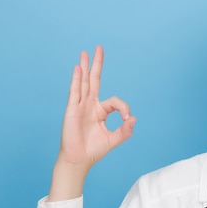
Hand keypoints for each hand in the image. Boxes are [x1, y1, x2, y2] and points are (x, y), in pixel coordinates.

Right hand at [49, 46, 135, 200]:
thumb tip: (134, 119)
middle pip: (94, 80)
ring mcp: (80, 106)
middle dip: (97, 65)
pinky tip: (78, 68)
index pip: (115, 101)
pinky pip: (75, 91)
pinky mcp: (72, 109)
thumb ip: (125, 130)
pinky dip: (77, 79)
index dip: (124, 108)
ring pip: (83, 82)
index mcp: (100, 111)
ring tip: (85, 53)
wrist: (79, 159)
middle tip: (99, 48)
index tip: (127, 119)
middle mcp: (89, 105)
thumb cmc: (94, 150)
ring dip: (85, 67)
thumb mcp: (114, 139)